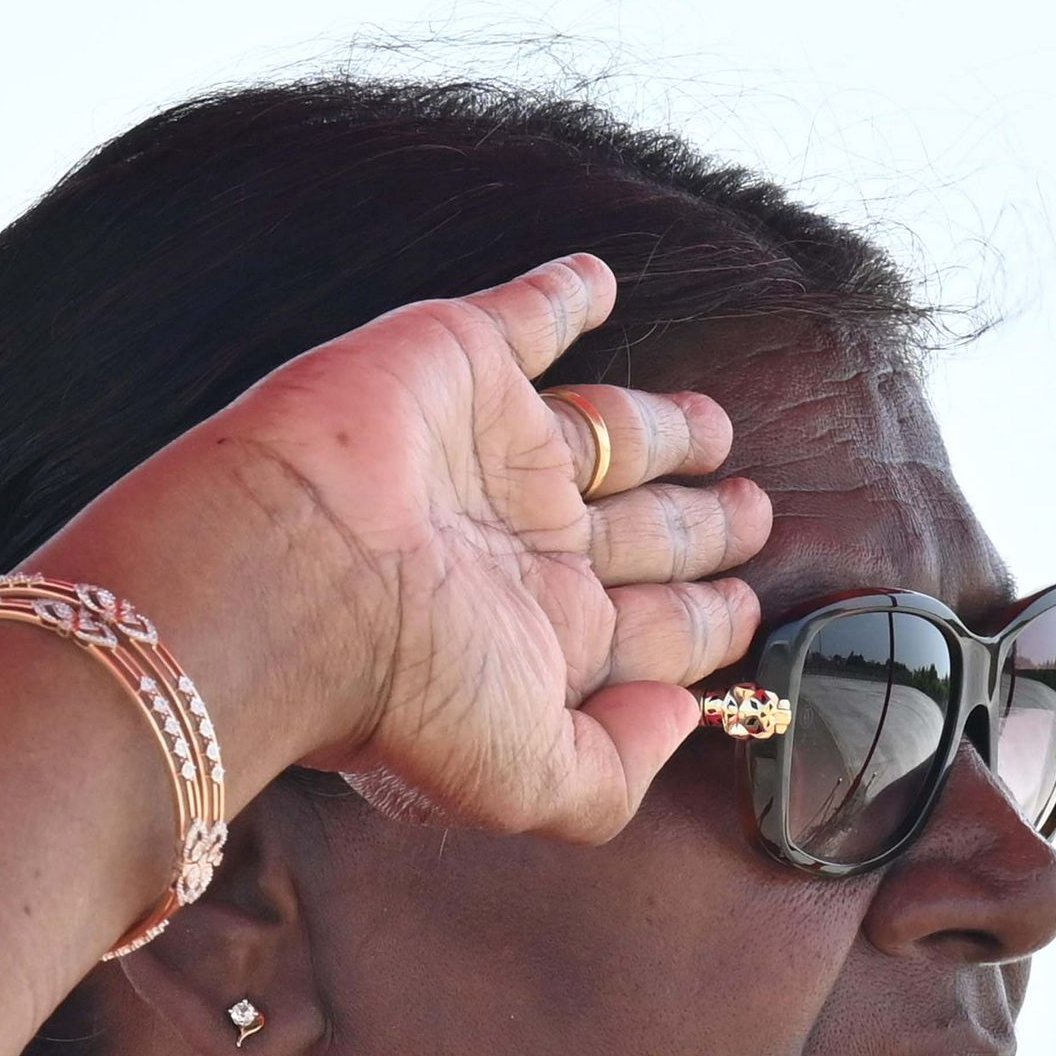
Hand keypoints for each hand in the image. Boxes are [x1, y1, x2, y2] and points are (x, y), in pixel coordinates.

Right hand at [200, 253, 769, 842]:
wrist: (300, 570)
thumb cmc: (404, 686)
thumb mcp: (530, 774)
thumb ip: (615, 771)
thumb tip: (682, 720)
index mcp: (547, 638)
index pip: (654, 630)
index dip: (707, 622)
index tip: (745, 613)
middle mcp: (525, 545)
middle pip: (646, 534)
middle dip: (701, 529)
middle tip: (755, 515)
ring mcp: (497, 454)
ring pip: (612, 435)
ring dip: (667, 429)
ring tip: (716, 430)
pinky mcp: (463, 364)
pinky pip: (528, 316)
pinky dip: (563, 294)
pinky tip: (598, 281)